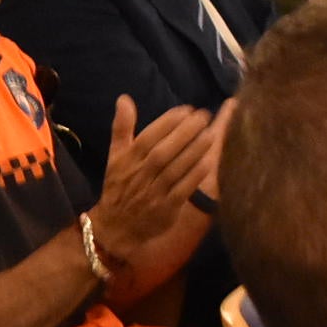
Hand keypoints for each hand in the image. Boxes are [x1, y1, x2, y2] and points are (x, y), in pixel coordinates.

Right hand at [89, 97, 222, 263]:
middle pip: (163, 151)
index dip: (167, 122)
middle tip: (203, 116)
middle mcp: (140, 175)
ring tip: (211, 133)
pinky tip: (209, 162)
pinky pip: (182, 190)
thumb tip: (124, 98)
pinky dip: (194, 176)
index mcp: (127, 160)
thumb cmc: (119, 186)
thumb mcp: (115, 156)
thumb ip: (121, 127)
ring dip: (193, 151)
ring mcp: (153, 193)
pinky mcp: (166, 209)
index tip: (187, 109)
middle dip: (184, 133)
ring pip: (174, 169)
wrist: (116, 227)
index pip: (148, 137)